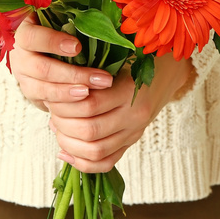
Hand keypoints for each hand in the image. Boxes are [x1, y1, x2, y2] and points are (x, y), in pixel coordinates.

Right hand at [10, 14, 114, 112]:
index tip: (77, 47)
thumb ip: (71, 19)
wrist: (40, 49)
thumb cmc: (56, 28)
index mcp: (24, 31)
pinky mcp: (30, 92)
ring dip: (70, 92)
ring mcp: (23, 76)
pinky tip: (83, 100)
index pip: (31, 37)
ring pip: (43, 88)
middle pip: (40, 68)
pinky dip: (66, 102)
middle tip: (101, 78)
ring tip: (93, 91)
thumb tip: (98, 21)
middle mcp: (19, 55)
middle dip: (72, 74)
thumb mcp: (59, 19)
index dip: (52, 42)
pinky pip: (46, 101)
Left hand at [46, 52, 194, 172]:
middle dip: (62, 123)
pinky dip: (81, 163)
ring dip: (68, 143)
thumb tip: (55, 86)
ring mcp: (134, 132)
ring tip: (57, 128)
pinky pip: (106, 163)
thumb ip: (88, 69)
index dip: (63, 103)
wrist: (167, 71)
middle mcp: (134, 114)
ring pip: (95, 150)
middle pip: (89, 130)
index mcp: (128, 90)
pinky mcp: (132, 142)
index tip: (52, 95)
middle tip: (52, 112)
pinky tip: (65, 151)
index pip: (89, 104)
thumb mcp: (114, 55)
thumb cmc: (133, 57)